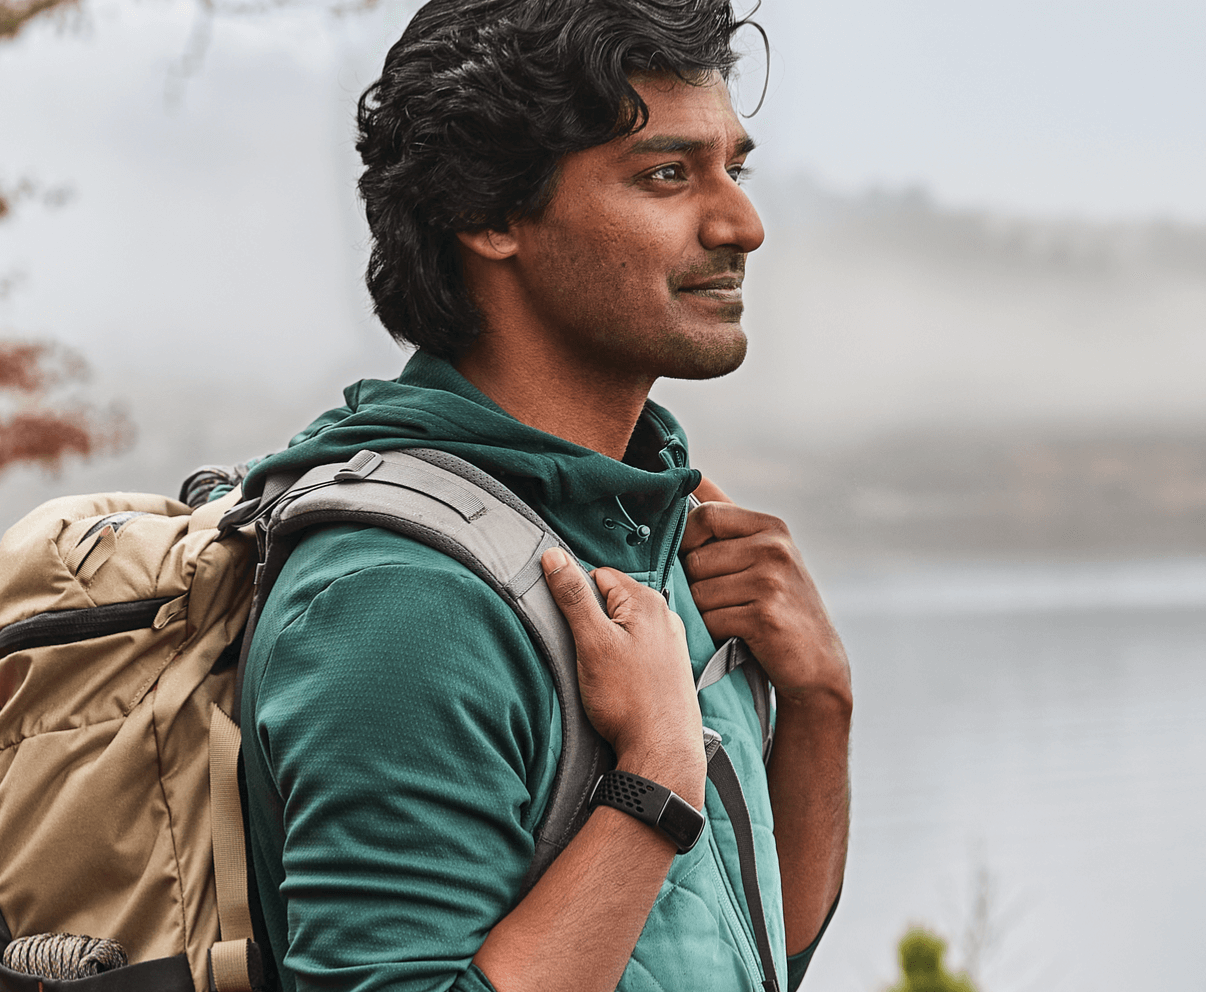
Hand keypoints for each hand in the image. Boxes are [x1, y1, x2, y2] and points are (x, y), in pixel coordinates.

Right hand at [540, 548, 705, 803]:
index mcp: (646, 601)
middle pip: (610, 602)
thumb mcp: (591, 641)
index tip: (570, 625)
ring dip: (605, 644)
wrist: (661, 749)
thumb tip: (554, 557)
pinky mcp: (668, 667)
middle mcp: (664, 616)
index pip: (597, 576)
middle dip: (591, 623)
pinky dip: (621, 662)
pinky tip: (617, 684)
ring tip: (602, 674)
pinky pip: (635, 650)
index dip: (576, 598)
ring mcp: (669, 642)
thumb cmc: (629, 698)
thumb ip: (573, 596)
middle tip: (585, 654)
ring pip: (622, 628)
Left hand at [679, 489, 850, 709]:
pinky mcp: (764, 615)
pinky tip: (740, 636)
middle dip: (696, 584)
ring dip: (706, 612)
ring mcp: (771, 580)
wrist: (817, 664)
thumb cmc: (778, 607)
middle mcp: (774, 547)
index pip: (704, 514)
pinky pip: (710, 619)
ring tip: (734, 617)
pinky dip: (716, 632)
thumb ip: (727, 517)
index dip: (686, 540)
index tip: (694, 561)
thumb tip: (690, 476)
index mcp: (770, 526)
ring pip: (698, 592)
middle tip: (723, 600)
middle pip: (695, 558)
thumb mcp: (763, 554)